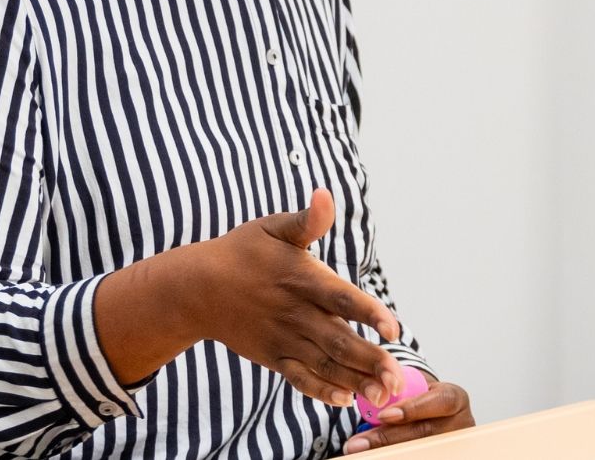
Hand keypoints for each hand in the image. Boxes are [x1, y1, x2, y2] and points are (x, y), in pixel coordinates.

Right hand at [142, 190, 404, 406]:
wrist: (197, 289)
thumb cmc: (242, 252)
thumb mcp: (273, 227)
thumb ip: (307, 220)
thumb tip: (326, 194)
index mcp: (302, 279)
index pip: (342, 299)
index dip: (370, 313)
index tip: (394, 329)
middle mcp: (296, 314)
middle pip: (339, 341)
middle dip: (371, 361)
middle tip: (398, 379)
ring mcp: (284, 339)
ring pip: (325, 365)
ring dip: (355, 381)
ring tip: (384, 396)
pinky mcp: (273, 357)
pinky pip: (300, 378)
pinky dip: (321, 391)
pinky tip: (345, 400)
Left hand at [340, 375, 471, 451]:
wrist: (429, 415)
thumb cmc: (417, 398)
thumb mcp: (412, 386)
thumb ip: (396, 388)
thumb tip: (371, 393)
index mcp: (455, 398)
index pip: (440, 401)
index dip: (412, 409)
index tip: (384, 415)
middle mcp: (460, 423)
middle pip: (425, 433)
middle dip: (387, 437)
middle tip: (358, 442)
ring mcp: (451, 444)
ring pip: (417, 449)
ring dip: (384, 450)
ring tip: (358, 449)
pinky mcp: (441, 455)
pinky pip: (415, 455)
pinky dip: (391, 455)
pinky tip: (371, 455)